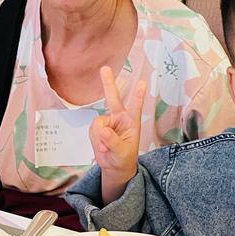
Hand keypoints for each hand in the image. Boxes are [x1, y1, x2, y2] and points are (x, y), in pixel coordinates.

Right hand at [90, 66, 145, 203]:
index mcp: (131, 122)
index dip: (138, 95)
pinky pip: (92, 130)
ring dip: (98, 137)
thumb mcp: (122, 152)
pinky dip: (94, 140)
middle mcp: (119, 118)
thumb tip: (103, 130)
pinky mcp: (97, 127)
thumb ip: (113, 141)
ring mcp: (107, 122)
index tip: (143, 83)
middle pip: (113, 98)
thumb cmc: (124, 158)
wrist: (114, 166)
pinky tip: (101, 147)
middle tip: (105, 68)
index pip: (135, 107)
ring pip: (97, 123)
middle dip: (108, 83)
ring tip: (105, 148)